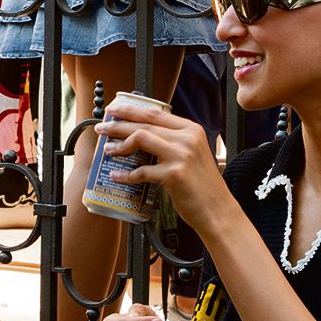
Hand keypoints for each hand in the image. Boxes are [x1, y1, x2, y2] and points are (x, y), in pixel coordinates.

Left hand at [96, 97, 228, 224]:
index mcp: (191, 129)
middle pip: (144, 123)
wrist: (218, 210)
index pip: (155, 113)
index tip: (114, 111)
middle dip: (118, 124)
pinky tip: (118, 176)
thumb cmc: (204, 186)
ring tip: (108, 150)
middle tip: (102, 128)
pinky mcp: (174, 174)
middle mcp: (187, 138)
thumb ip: (174, 143)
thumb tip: (143, 137)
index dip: (131, 110)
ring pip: (141, 138)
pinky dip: (126, 174)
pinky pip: (142, 170)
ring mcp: (181, 155)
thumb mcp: (193, 155)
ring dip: (120, 144)